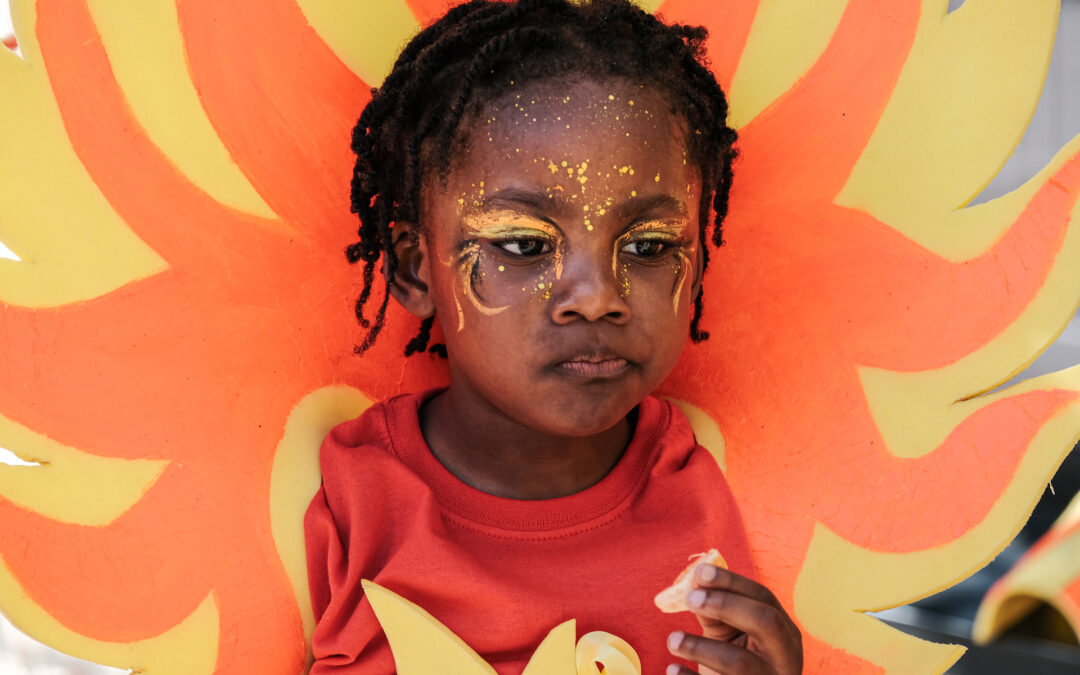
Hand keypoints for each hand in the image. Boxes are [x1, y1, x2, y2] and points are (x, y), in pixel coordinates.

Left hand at [665, 563, 801, 673]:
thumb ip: (717, 611)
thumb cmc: (736, 662)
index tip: (700, 572)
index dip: (732, 582)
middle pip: (765, 622)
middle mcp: (784, 658)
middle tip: (690, 598)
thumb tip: (695, 584)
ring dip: (700, 647)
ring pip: (739, 662)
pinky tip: (673, 669)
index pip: (764, 598)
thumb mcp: (731, 635)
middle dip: (726, 605)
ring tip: (672, 640)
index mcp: (784, 635)